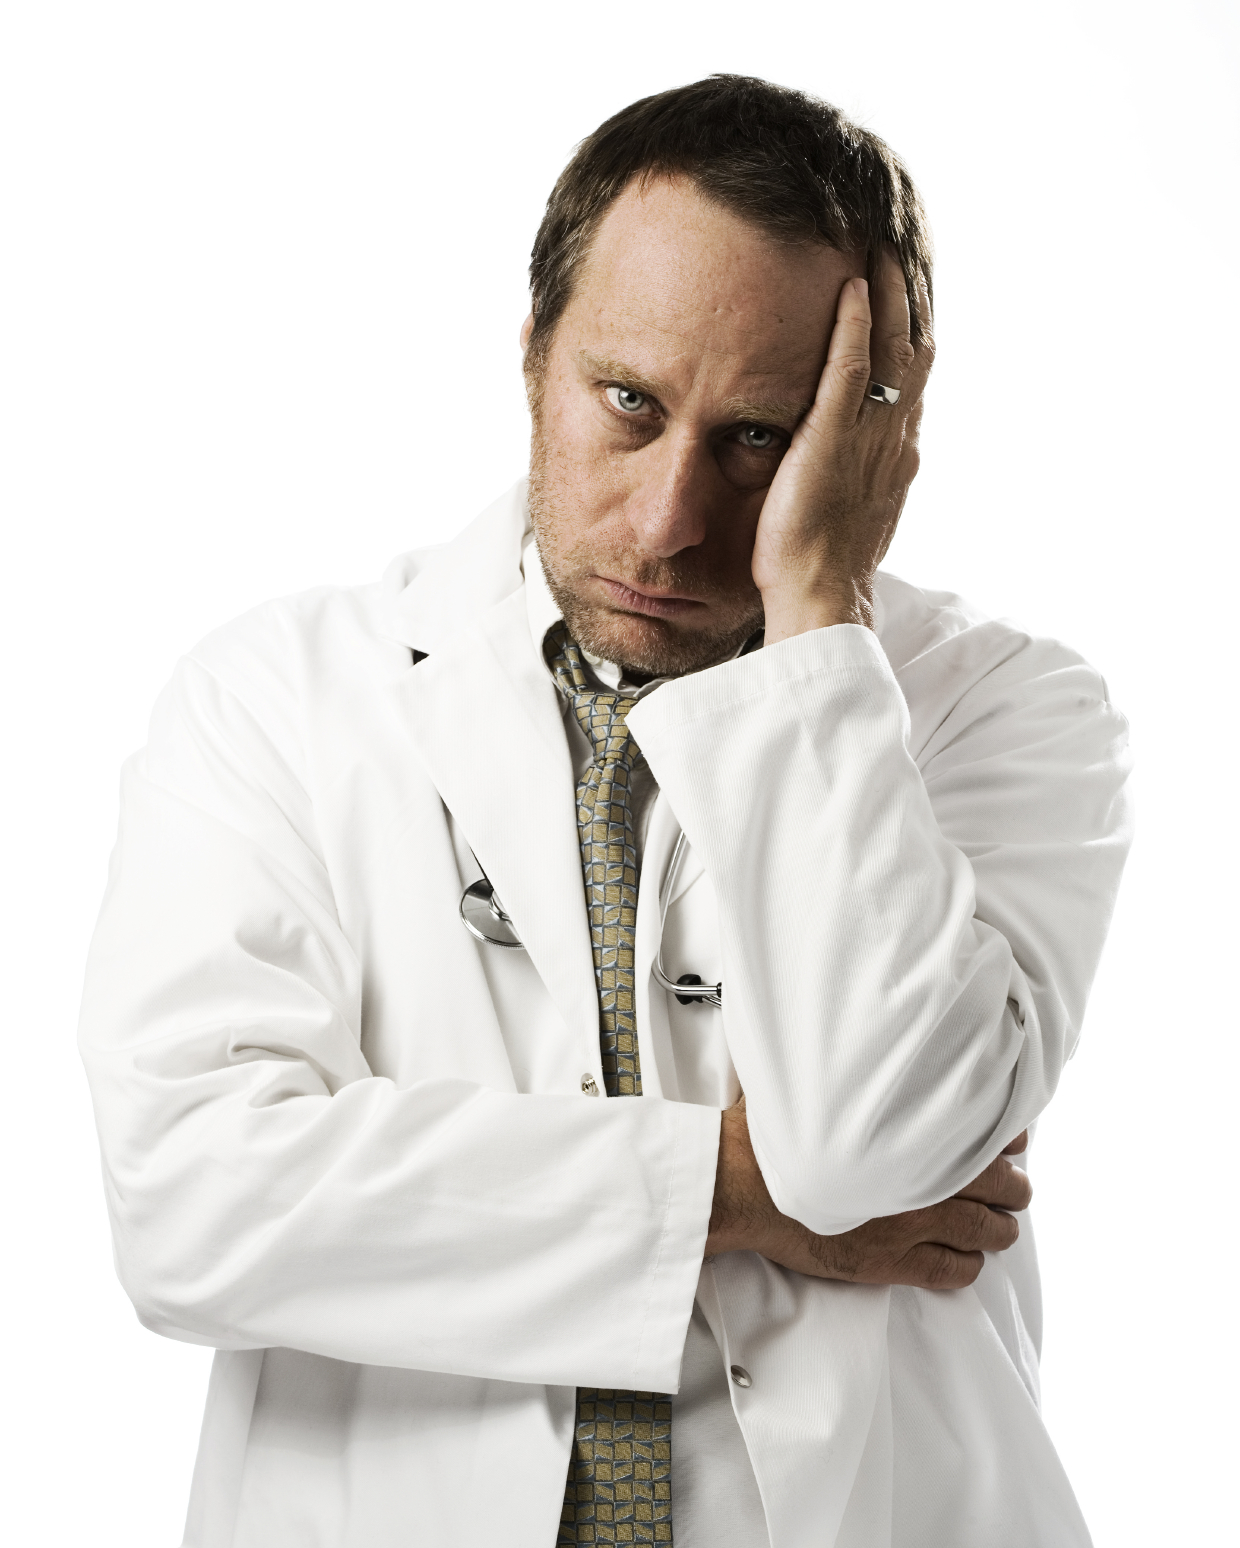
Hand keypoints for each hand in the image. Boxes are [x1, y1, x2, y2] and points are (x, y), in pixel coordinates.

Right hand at [706, 1097, 1030, 1290]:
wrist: (745, 1184)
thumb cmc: (776, 1132)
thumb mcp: (818, 1083)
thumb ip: (851, 1070)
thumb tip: (854, 1036)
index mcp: (913, 1128)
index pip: (986, 1132)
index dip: (1007, 1135)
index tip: (1013, 1137)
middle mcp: (923, 1178)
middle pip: (998, 1185)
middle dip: (1012, 1186)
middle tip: (1015, 1186)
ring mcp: (912, 1224)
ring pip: (983, 1231)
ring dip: (998, 1228)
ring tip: (1001, 1225)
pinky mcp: (892, 1262)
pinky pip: (951, 1271)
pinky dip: (968, 1265)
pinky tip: (968, 1260)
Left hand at [751, 251, 933, 641]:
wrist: (821, 599)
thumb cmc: (823, 569)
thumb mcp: (848, 512)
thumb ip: (852, 474)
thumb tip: (840, 456)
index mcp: (898, 454)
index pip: (913, 379)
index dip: (913, 332)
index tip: (907, 295)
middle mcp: (894, 439)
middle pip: (913, 352)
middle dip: (909, 299)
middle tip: (900, 249)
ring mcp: (867, 438)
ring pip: (890, 350)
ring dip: (888, 295)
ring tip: (880, 246)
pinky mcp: (831, 441)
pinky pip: (848, 370)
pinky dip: (853, 325)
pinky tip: (851, 287)